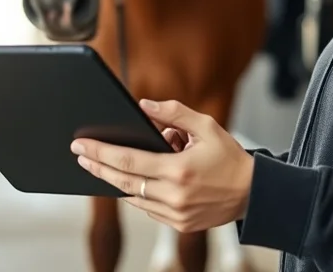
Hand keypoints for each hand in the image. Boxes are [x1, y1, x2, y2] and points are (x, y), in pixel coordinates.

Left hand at [71, 99, 253, 233]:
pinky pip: (148, 209)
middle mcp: (174, 195)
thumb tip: (144, 106)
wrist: (253, 193)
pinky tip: (132, 181)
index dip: (100, 153)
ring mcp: (175, 214)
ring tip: (104, 165)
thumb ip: (174, 113)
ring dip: (117, 181)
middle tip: (80, 156)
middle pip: (123, 182)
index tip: (80, 146)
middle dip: (97, 167)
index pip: (128, 160)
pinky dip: (138, 194)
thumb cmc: (229, 158)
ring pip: (133, 197)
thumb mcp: (206, 126)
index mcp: (178, 169)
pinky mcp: (179, 225)